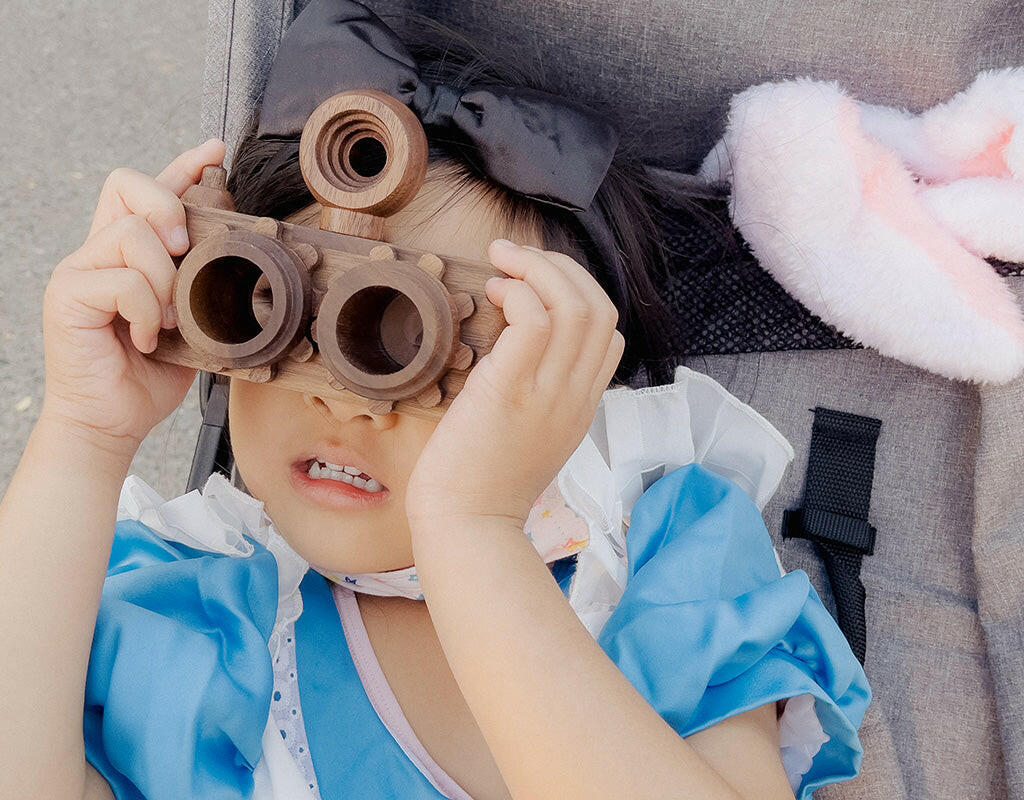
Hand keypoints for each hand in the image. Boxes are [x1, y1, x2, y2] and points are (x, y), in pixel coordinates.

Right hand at [39, 139, 224, 455]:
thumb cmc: (150, 373)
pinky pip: (122, 280)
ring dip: (165, 280)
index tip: (215, 152)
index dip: (183, 165)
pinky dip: (147, 311)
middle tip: (184, 249)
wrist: (114, 420)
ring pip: (132, 233)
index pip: (149, 190)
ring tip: (168, 321)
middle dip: (169, 206)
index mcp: (129, 252)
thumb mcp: (192, 319)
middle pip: (127, 183)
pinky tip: (148, 339)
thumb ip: (201, 281)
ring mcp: (79, 269)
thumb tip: (236, 244)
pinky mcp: (68, 295)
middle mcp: (99, 250)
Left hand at [405, 239, 623, 525]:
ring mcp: (550, 392)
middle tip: (517, 258)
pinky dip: (519, 293)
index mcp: (582, 404)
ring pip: (574, 304)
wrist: (467, 524)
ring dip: (538, 268)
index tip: (533, 287)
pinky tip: (494, 294)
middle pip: (600, 307)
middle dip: (562, 267)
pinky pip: (536, 320)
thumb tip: (515, 348)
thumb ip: (540, 394)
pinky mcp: (513, 390)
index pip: (609, 333)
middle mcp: (576, 395)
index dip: (578, 293)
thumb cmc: (483, 482)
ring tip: (502, 261)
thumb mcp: (530, 436)